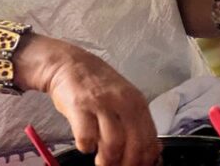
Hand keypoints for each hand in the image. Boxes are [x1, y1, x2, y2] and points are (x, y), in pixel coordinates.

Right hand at [16, 36, 160, 165]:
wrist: (68, 63)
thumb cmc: (96, 85)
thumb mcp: (123, 98)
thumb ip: (136, 123)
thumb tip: (150, 154)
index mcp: (137, 102)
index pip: (149, 141)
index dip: (144, 161)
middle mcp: (122, 101)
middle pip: (134, 145)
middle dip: (126, 164)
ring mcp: (100, 102)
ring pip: (113, 144)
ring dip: (108, 160)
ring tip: (101, 161)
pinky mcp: (79, 106)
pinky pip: (86, 137)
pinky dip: (86, 147)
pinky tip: (86, 144)